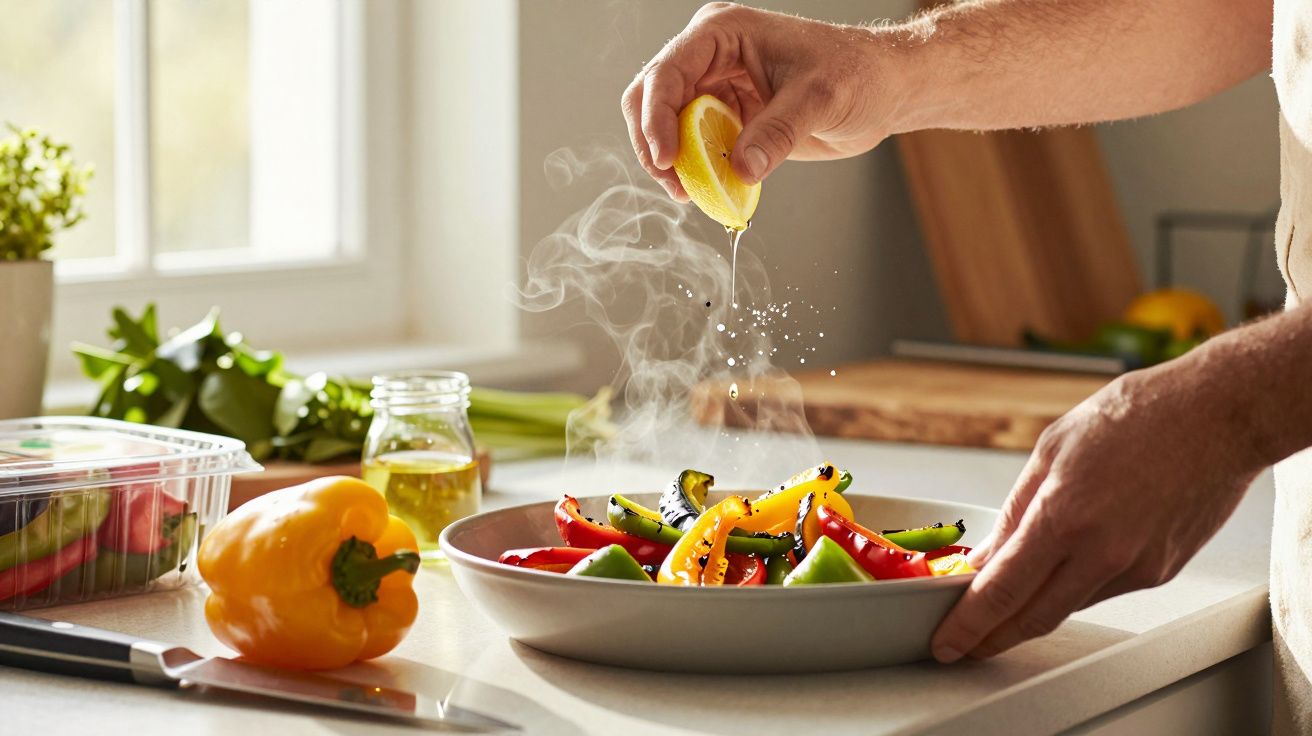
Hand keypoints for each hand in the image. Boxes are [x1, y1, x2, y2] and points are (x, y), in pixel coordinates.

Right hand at [622, 2, 901, 199]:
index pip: (667, 72)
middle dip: (653, 143)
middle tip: (675, 183)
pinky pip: (693, 145)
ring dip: (671, 162)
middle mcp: (710, 56)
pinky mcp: (726, 117)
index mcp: (723, 32)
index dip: (656, 117)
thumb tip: (742, 171)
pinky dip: (695, 170)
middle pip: (650, 99)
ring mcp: (715, 87)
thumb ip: (777, 133)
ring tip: (692, 192)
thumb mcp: (819, 99)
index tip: (667, 159)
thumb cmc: (857, 74)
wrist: (882, 89)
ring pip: (665, 126)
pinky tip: (712, 188)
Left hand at [931, 362, 1259, 661]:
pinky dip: (1073, 587)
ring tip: (1003, 603)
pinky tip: (1062, 569)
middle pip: (1032, 618)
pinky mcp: (1160, 571)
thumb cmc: (1139, 416)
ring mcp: (1136, 567)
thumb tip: (989, 554)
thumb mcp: (1052, 449)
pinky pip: (1102, 591)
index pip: (1002, 590)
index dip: (968, 623)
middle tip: (964, 640)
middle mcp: (1102, 552)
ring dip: (1031, 610)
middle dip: (992, 637)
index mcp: (1065, 516)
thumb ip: (1016, 510)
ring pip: (1067, 605)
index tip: (948, 639)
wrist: (1218, 416)